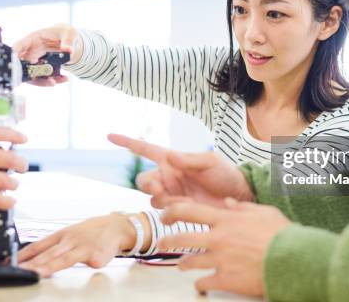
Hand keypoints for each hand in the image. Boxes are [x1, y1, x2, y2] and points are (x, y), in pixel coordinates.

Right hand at [0, 125, 28, 209]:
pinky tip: (10, 200)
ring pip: (6, 180)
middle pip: (9, 158)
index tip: (22, 139)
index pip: (0, 133)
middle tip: (23, 165)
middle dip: (21, 163)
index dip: (16, 136)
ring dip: (13, 183)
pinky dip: (7, 201)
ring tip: (13, 184)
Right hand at [12, 24, 80, 85]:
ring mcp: (35, 61)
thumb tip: (68, 49)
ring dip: (42, 81)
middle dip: (30, 73)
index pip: (19, 46)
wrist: (70, 41)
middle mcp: (31, 51)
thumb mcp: (69, 33)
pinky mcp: (43, 69)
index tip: (14, 62)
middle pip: (23, 65)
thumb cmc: (65, 33)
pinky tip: (64, 78)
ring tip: (55, 82)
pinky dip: (53, 80)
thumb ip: (68, 41)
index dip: (14, 54)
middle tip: (40, 77)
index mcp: (33, 39)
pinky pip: (44, 78)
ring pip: (32, 75)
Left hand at [18, 212, 142, 276]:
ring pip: (64, 259)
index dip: (23, 254)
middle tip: (18, 270)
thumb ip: (53, 247)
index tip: (9, 263)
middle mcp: (71, 239)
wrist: (116, 227)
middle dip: (32, 263)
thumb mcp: (70, 234)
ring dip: (49, 266)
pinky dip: (77, 268)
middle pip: (48, 253)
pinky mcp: (96, 256)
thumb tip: (30, 259)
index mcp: (62, 234)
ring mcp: (84, 247)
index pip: (38, 245)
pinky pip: (86, 264)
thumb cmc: (91, 232)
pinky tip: (71, 270)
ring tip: (36, 273)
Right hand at [108, 133, 253, 207]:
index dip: (128, 142)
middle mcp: (168, 177)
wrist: (238, 197)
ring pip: (152, 199)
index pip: (146, 149)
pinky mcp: (178, 210)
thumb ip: (189, 160)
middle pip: (143, 181)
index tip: (110, 135)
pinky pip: (164, 213)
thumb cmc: (226, 174)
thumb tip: (170, 156)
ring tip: (181, 200)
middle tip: (162, 188)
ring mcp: (172, 194)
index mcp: (173, 160)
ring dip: (162, 200)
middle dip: (148, 185)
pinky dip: (172, 212)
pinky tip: (187, 209)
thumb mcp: (210, 161)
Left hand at [159, 199, 291, 296]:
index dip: (172, 211)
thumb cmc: (282, 234)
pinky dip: (200, 284)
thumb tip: (229, 202)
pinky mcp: (225, 280)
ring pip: (190, 262)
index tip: (164, 214)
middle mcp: (218, 238)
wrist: (293, 260)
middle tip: (161, 243)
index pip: (190, 211)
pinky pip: (204, 283)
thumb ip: (243, 207)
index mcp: (226, 219)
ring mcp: (220, 260)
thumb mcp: (263, 212)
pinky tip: (201, 284)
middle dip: (167, 240)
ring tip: (181, 265)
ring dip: (183, 264)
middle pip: (182, 238)